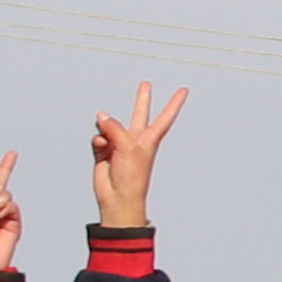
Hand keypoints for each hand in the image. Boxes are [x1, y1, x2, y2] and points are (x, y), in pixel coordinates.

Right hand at [87, 81, 188, 231]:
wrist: (118, 196)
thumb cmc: (132, 177)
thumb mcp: (128, 146)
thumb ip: (115, 128)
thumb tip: (102, 117)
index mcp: (149, 139)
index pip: (164, 116)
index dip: (174, 103)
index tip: (184, 91)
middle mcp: (135, 140)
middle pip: (139, 114)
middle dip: (141, 100)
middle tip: (145, 85)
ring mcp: (119, 145)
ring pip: (111, 126)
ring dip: (106, 127)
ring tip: (107, 138)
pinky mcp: (105, 152)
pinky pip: (99, 137)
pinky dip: (98, 140)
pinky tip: (101, 146)